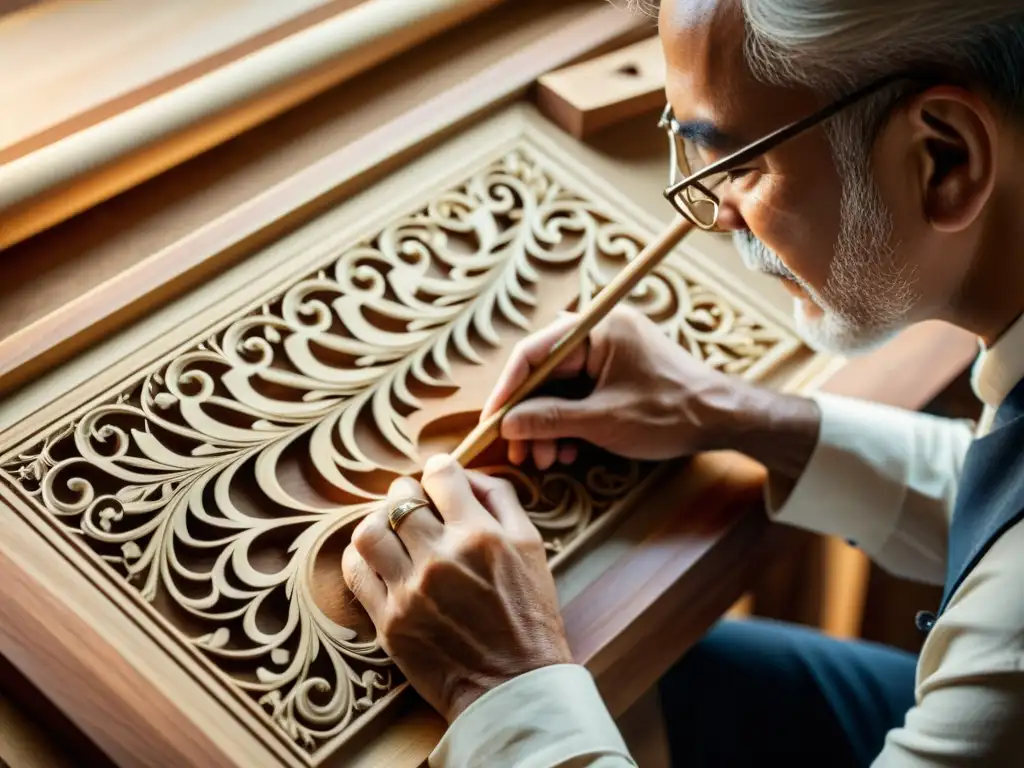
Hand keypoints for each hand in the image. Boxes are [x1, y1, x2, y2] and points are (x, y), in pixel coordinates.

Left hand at [341, 454, 570, 723]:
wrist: (513, 684)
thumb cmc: (529, 613)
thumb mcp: (532, 545)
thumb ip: (501, 498)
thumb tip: (466, 473)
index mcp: (479, 535)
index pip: (440, 473)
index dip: (439, 471)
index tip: (440, 482)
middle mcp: (440, 558)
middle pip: (399, 498)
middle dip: (407, 494)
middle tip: (415, 506)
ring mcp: (410, 591)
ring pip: (368, 531)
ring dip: (378, 522)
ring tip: (392, 531)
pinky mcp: (389, 621)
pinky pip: (355, 572)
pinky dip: (361, 557)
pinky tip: (378, 560)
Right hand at [481, 305, 745, 468]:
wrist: (723, 420)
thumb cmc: (670, 413)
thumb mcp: (603, 421)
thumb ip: (550, 419)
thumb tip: (507, 423)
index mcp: (597, 329)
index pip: (534, 352)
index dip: (507, 389)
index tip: (492, 421)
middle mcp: (599, 334)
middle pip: (544, 373)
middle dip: (529, 415)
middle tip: (519, 450)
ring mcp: (608, 354)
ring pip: (559, 389)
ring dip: (548, 425)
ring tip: (546, 459)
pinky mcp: (615, 374)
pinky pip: (579, 395)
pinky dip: (568, 423)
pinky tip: (567, 451)